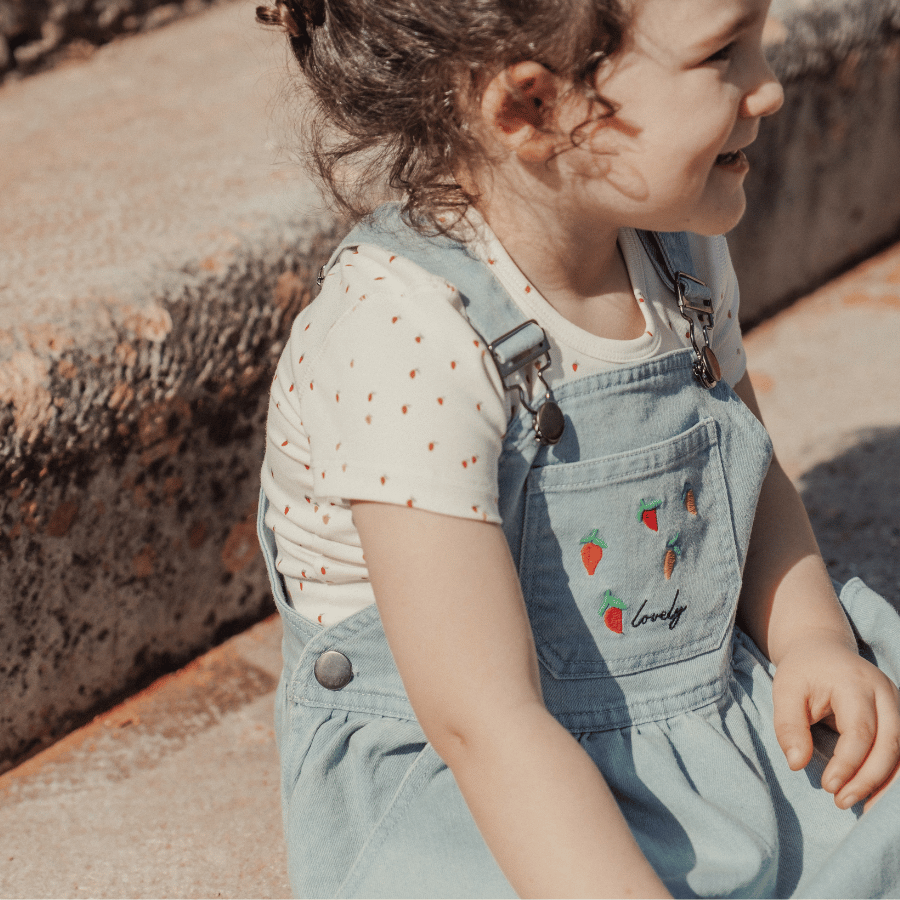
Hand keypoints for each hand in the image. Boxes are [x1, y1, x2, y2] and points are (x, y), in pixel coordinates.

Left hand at [772, 632, 899, 810]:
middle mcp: (885, 693)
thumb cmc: (802, 672)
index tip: (828, 786)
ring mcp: (897, 704)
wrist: (821, 649)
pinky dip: (889, 775)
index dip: (847, 764)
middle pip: (889, 745)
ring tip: (859, 806)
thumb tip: (796, 764)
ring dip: (884, 783)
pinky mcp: (898, 716)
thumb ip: (789, 725)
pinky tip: (873, 796)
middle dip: (868, 779)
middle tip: (840, 801)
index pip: (861, 732)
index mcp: (856, 683)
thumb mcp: (785, 691)